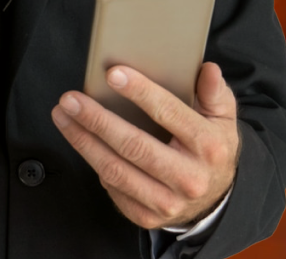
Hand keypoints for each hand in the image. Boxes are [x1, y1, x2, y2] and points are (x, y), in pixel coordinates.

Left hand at [51, 62, 239, 229]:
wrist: (215, 199)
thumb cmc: (211, 148)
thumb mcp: (223, 119)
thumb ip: (215, 93)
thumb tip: (208, 69)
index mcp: (208, 147)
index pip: (169, 114)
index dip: (139, 93)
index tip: (112, 74)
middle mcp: (188, 178)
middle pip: (133, 146)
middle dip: (96, 120)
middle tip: (70, 99)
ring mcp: (167, 202)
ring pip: (115, 170)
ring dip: (83, 141)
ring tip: (63, 116)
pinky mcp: (147, 216)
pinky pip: (112, 188)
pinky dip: (94, 163)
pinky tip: (81, 141)